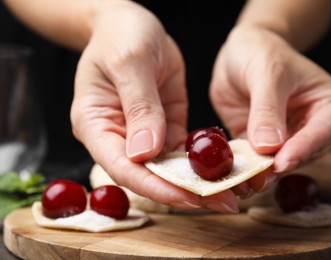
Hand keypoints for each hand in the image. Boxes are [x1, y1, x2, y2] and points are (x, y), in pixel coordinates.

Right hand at [70, 1, 238, 212]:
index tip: (189, 196)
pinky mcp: (163, 127)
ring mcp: (141, 135)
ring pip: (168, 168)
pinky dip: (202, 163)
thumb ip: (138, 104)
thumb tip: (147, 151)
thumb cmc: (121, 35)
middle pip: (148, 175)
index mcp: (95, 124)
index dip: (155, 186)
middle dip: (183, 191)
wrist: (131, 24)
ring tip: (231, 192)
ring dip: (198, 182)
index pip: (122, 166)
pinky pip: (182, 152)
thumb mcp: (130, 60)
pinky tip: (225, 169)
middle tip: (223, 201)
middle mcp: (117, 136)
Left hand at [210, 25, 330, 197]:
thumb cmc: (263, 52)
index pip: (324, 133)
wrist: (242, 53)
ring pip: (278, 166)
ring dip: (258, 174)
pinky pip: (256, 164)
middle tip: (255, 178)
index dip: (303, 149)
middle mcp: (316, 130)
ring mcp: (290, 141)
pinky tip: (228, 175)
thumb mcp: (267, 72)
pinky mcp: (265, 148)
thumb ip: (267, 109)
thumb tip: (269, 146)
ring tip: (238, 181)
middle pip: (301, 156)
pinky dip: (243, 170)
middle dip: (276, 168)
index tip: (282, 162)